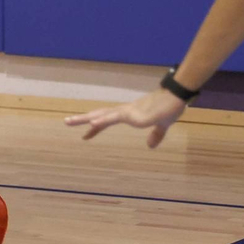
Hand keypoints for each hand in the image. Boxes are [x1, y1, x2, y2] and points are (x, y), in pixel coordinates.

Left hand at [64, 89, 186, 147]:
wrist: (178, 97)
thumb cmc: (169, 107)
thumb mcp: (161, 125)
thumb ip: (156, 134)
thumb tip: (151, 145)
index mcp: (129, 114)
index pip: (107, 120)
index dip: (96, 128)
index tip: (85, 135)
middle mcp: (124, 111)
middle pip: (100, 115)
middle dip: (83, 119)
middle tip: (66, 122)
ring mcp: (128, 112)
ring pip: (102, 115)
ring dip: (86, 118)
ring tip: (70, 121)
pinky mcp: (134, 114)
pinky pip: (115, 117)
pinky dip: (103, 120)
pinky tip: (92, 123)